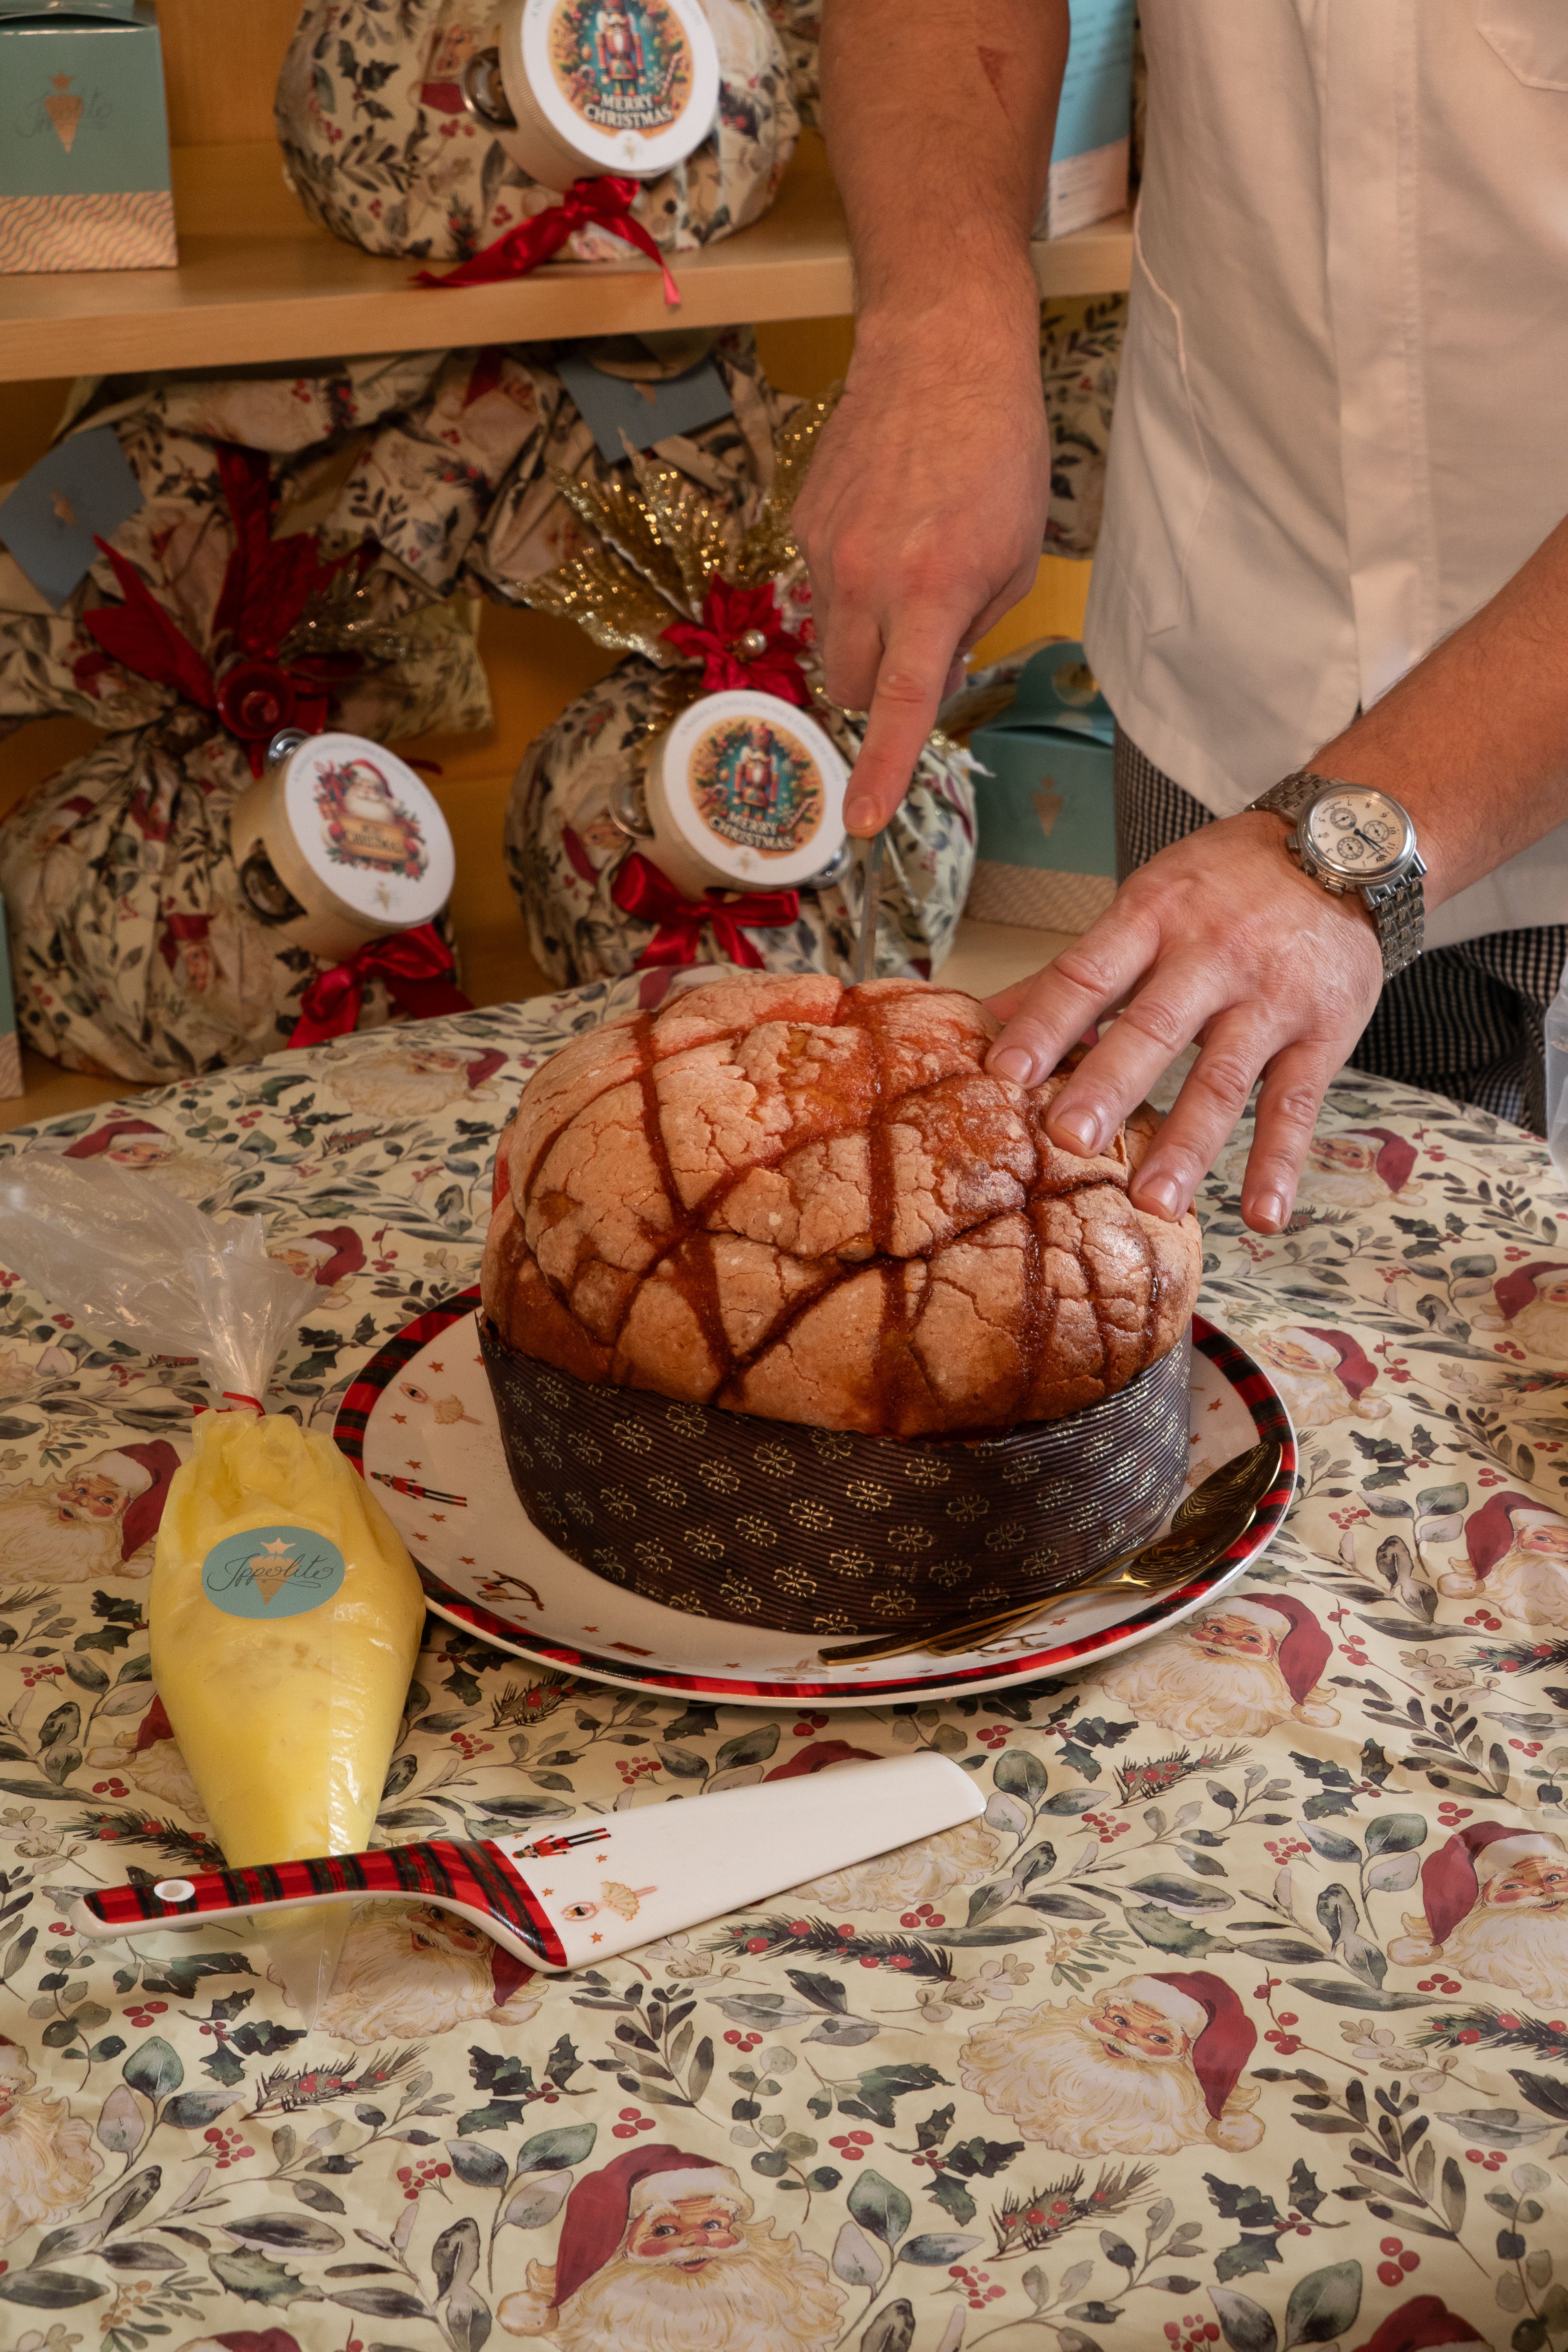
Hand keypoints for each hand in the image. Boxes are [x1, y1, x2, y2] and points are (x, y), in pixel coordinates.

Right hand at [794, 316, 1049, 836]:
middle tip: (916, 646)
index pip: (896, 707)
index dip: (879, 771)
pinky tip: (884, 524)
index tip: (861, 823)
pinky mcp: (803, 522)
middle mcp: (867, 579)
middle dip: (875, 691)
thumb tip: (931, 676)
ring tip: (905, 563)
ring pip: (828, 640)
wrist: (939, 350)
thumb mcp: (1015, 554)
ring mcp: (825, 550)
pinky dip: (849, 580)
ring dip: (863, 633)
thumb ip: (971, 629)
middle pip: (846, 690)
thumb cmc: (998, 449)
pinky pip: (818, 585)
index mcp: (932, 593)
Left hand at [982, 813, 1384, 1232]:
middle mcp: (1213, 956)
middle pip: (1155, 1026)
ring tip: (1152, 1202)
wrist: (1345, 850)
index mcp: (1154, 918)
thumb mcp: (1148, 905)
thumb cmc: (1225, 885)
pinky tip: (1261, 1216)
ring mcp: (1272, 998)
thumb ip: (1075, 971)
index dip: (1046, 1023)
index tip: (1004, 1072)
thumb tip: (987, 1017)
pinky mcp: (1325, 1033)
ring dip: (1188, 1143)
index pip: (1088, 974)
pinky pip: (1298, 1105)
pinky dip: (1280, 1163)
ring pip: (1223, 1076)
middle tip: (1068, 1138)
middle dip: (1110, 1084)